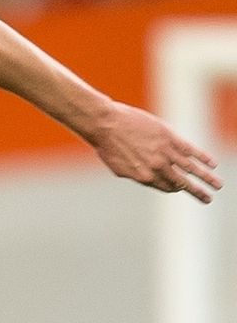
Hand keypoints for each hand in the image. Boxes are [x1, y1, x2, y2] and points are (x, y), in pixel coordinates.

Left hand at [91, 102, 223, 202]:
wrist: (105, 123)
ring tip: (217, 185)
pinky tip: (213, 164)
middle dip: (197, 192)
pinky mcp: (170, 137)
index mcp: (145, 177)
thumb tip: (148, 180)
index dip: (175, 188)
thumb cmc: (107, 145)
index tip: (181, 188)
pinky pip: (191, 150)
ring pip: (192, 169)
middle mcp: (158, 167)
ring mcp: (165, 152)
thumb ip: (136, 176)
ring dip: (207, 178)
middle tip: (208, 199)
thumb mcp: (119, 168)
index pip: (167, 187)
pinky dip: (203, 158)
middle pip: (183, 183)